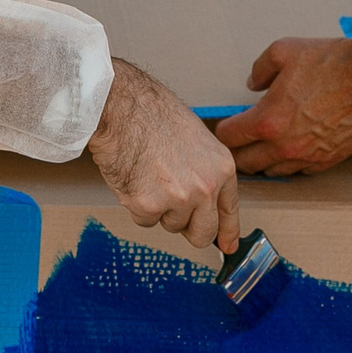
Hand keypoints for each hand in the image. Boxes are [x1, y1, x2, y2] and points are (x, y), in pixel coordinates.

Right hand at [87, 59, 240, 250]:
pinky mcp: (148, 206)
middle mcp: (205, 187)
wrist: (122, 107)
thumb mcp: (197, 140)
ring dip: (158, 209)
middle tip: (172, 212)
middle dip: (188, 229)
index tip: (227, 245)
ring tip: (148, 176)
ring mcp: (178, 199)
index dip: (227, 232)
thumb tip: (204, 201)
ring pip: (169, 225)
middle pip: (202, 232)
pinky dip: (136, 205)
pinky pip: (144, 221)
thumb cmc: (152, 114)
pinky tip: (134, 178)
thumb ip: (204, 172)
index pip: (229, 210)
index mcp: (221, 168)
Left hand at [216, 36, 351, 175]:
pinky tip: (291, 148)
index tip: (228, 124)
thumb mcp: (284, 51)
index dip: (224, 129)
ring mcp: (307, 156)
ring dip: (263, 160)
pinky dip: (290, 162)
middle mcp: (284, 146)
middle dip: (238, 150)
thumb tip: (252, 84)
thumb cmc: (333, 63)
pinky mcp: (328, 161)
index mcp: (267, 120)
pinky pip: (299, 171)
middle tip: (240, 139)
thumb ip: (260, 69)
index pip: (229, 137)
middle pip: (245, 162)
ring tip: (264, 145)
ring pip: (271, 171)